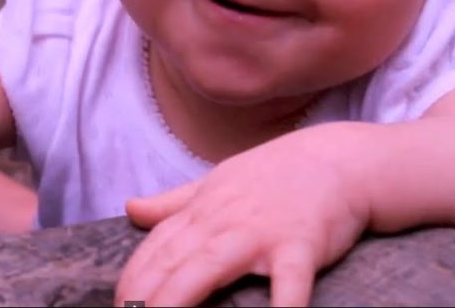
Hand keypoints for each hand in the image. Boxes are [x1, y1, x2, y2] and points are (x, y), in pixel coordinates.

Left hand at [114, 127, 370, 306]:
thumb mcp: (217, 183)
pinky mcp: (300, 245)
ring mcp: (259, 233)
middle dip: (143, 295)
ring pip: (208, 268)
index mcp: (201, 210)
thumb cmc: (276, 175)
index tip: (117, 305)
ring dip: (178, 298)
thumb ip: (174, 202)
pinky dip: (280, 305)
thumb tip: (130, 208)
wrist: (338, 160)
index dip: (132, 279)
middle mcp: (222, 221)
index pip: (154, 248)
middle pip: (171, 262)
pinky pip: (287, 280)